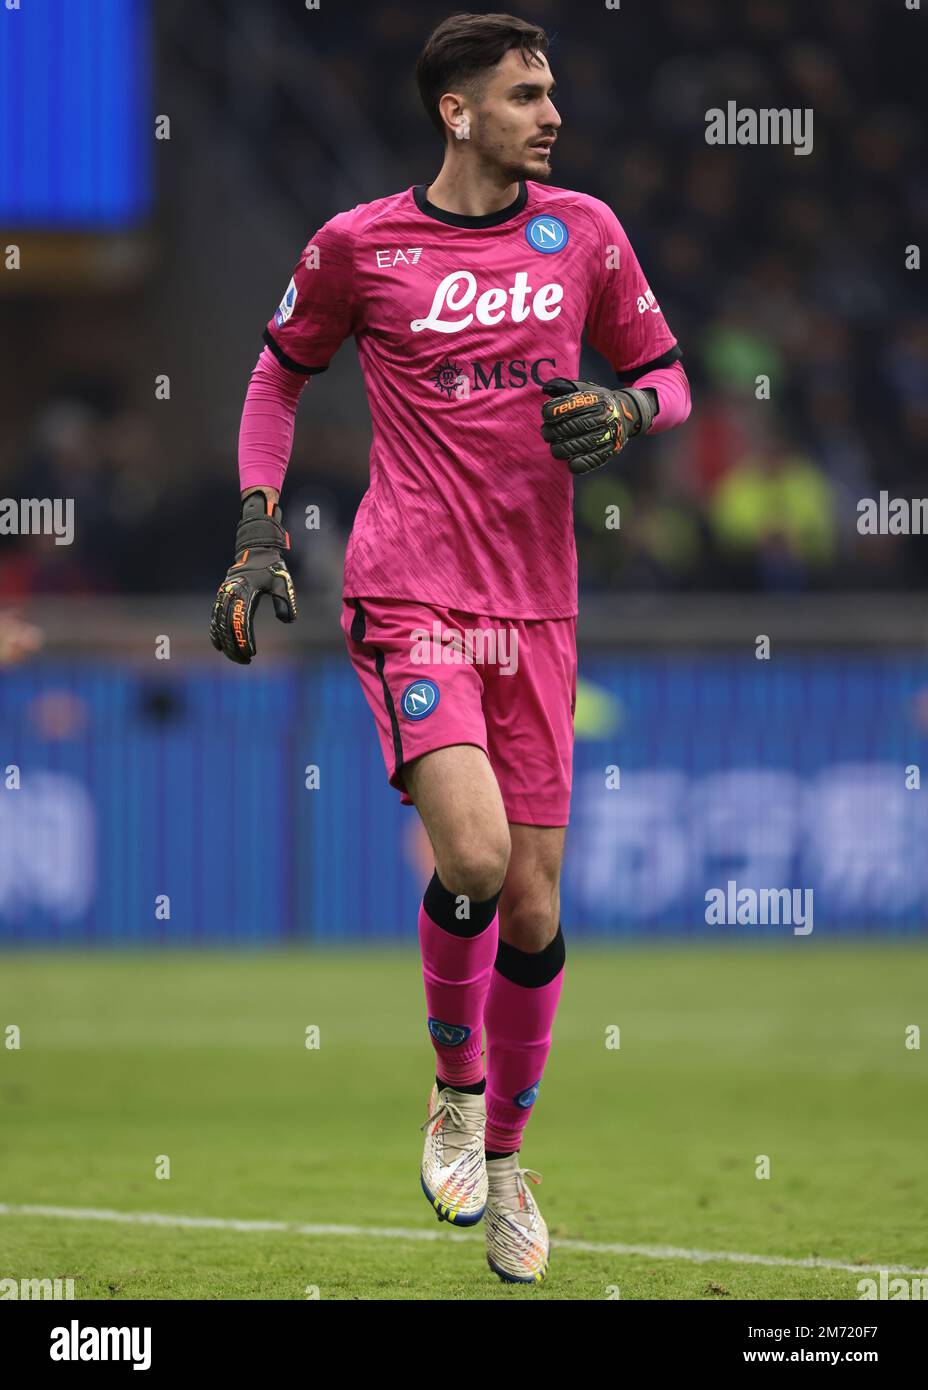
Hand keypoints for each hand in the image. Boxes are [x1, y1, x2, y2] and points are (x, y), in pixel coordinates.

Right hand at [209, 492, 296, 663]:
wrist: (256, 550)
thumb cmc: (271, 567)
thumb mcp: (282, 581)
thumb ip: (286, 600)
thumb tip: (288, 620)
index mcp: (245, 591)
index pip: (242, 620)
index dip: (245, 639)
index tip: (251, 653)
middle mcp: (230, 594)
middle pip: (227, 626)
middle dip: (234, 646)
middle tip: (245, 661)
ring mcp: (223, 595)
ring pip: (219, 624)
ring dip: (225, 643)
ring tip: (235, 658)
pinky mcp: (222, 597)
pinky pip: (214, 617)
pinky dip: (215, 632)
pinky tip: (218, 646)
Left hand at [540, 377, 654, 474]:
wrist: (627, 414)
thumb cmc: (598, 402)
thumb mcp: (586, 389)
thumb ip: (566, 387)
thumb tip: (546, 389)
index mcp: (598, 399)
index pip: (571, 405)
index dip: (554, 411)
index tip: (546, 415)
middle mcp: (606, 416)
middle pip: (572, 426)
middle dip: (553, 431)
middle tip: (546, 433)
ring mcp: (610, 434)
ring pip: (579, 445)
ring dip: (561, 449)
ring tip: (555, 447)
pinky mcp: (611, 450)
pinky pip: (592, 460)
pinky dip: (578, 464)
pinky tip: (570, 462)